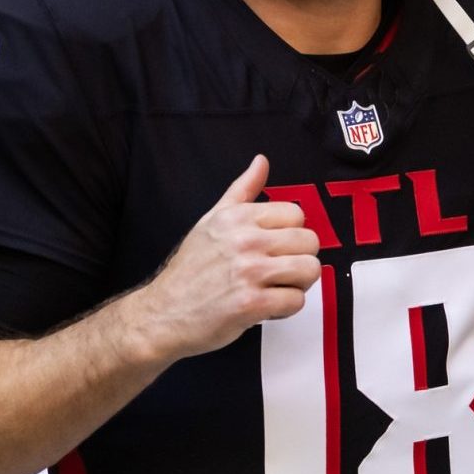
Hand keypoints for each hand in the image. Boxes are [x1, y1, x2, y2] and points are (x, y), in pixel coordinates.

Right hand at [123, 155, 320, 361]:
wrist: (164, 312)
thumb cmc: (189, 270)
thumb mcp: (212, 220)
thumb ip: (242, 189)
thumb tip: (261, 161)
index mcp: (238, 217)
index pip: (296, 214)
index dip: (291, 234)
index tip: (276, 248)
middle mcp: (245, 240)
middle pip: (309, 241)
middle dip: (299, 259)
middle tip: (278, 271)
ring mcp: (249, 272)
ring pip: (309, 270)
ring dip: (297, 284)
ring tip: (275, 287)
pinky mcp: (251, 304)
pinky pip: (296, 300)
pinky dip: (286, 308)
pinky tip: (267, 306)